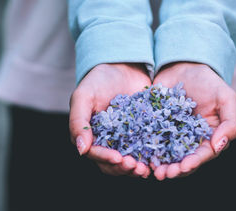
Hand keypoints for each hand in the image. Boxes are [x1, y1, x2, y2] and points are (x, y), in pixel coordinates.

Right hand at [69, 63, 150, 177]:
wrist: (123, 66)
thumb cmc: (98, 80)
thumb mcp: (84, 96)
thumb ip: (79, 121)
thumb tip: (81, 150)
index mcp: (89, 135)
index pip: (95, 153)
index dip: (105, 158)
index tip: (118, 158)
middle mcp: (106, 141)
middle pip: (112, 164)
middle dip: (123, 168)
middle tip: (136, 167)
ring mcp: (124, 139)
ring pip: (128, 162)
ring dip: (135, 169)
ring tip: (146, 169)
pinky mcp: (141, 134)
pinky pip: (144, 150)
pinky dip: (149, 158)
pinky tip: (157, 161)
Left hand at [151, 62, 235, 179]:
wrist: (184, 66)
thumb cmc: (209, 82)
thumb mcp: (226, 97)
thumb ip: (230, 122)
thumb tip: (218, 146)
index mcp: (209, 137)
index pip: (203, 154)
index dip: (194, 162)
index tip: (184, 167)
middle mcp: (190, 140)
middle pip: (183, 160)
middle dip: (175, 170)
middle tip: (164, 174)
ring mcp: (171, 135)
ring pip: (166, 155)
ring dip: (161, 165)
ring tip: (153, 170)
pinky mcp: (155, 127)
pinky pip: (150, 141)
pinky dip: (146, 150)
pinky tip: (141, 155)